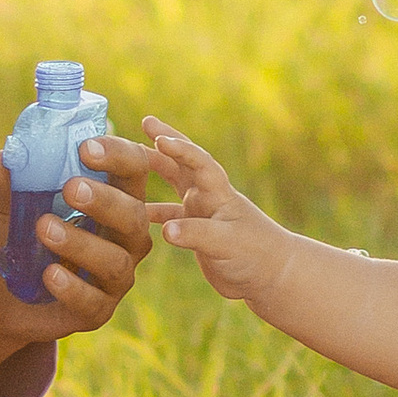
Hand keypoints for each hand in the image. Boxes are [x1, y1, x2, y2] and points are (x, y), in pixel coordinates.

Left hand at [0, 133, 156, 366]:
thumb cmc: (14, 239)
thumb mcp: (6, 207)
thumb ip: (9, 183)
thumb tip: (4, 157)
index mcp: (114, 199)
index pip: (133, 169)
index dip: (118, 155)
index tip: (85, 147)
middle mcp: (124, 237)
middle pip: (135, 215)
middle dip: (105, 201)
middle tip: (70, 188)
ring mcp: (114, 277)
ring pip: (116, 261)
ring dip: (81, 243)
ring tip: (43, 229)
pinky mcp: (97, 312)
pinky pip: (93, 301)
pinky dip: (72, 287)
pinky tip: (48, 275)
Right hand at [144, 120, 299, 305]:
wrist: (270, 275)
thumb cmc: (257, 254)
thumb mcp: (227, 243)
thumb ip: (197, 234)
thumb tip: (166, 230)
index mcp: (218, 192)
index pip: (198, 162)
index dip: (180, 148)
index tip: (158, 137)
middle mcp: (207, 196)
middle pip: (181, 163)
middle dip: (164, 142)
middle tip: (145, 121)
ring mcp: (200, 211)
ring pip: (172, 184)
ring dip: (152, 172)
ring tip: (127, 162)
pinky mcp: (194, 231)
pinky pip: (166, 214)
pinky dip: (148, 211)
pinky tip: (128, 212)